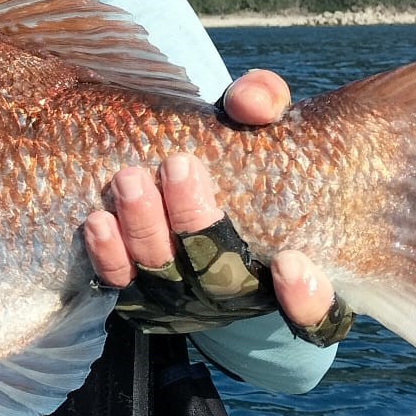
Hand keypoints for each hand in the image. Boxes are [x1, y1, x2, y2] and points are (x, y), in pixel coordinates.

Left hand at [84, 69, 347, 340]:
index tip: (290, 262)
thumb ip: (265, 103)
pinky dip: (110, 255)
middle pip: (220, 278)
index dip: (308, 300)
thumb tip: (252, 103)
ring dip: (144, 229)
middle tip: (179, 166)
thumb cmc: (245, 156)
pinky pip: (122, 283)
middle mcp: (242, 293)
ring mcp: (189, 298)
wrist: (199, 180)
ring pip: (165, 278)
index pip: (317, 312)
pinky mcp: (142, 291)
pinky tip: (98, 220)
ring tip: (129, 179)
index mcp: (294, 271)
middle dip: (196, 222)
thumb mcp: (263, 123)